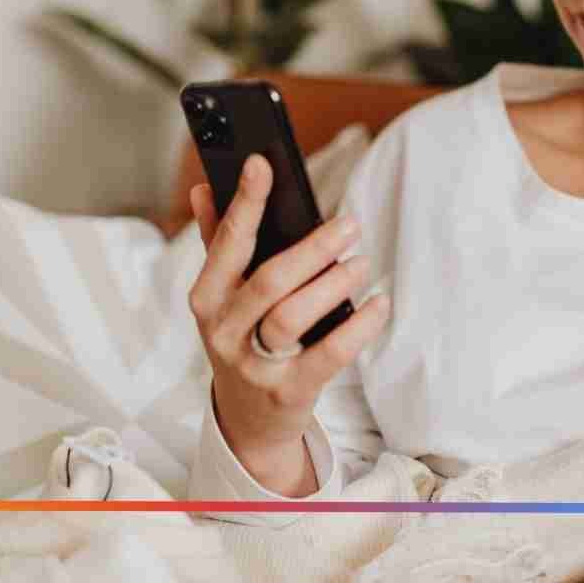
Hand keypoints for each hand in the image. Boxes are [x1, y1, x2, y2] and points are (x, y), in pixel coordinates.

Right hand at [186, 156, 389, 494]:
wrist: (248, 420)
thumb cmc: (242, 339)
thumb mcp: (222, 296)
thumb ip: (216, 242)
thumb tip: (205, 187)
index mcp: (207, 298)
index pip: (227, 243)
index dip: (245, 202)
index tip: (262, 163)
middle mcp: (223, 331)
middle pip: (270, 281)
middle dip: (312, 248)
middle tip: (350, 224)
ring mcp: (254, 365)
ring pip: (293, 317)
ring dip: (333, 284)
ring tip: (361, 262)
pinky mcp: (288, 392)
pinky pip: (328, 356)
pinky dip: (358, 327)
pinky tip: (378, 304)